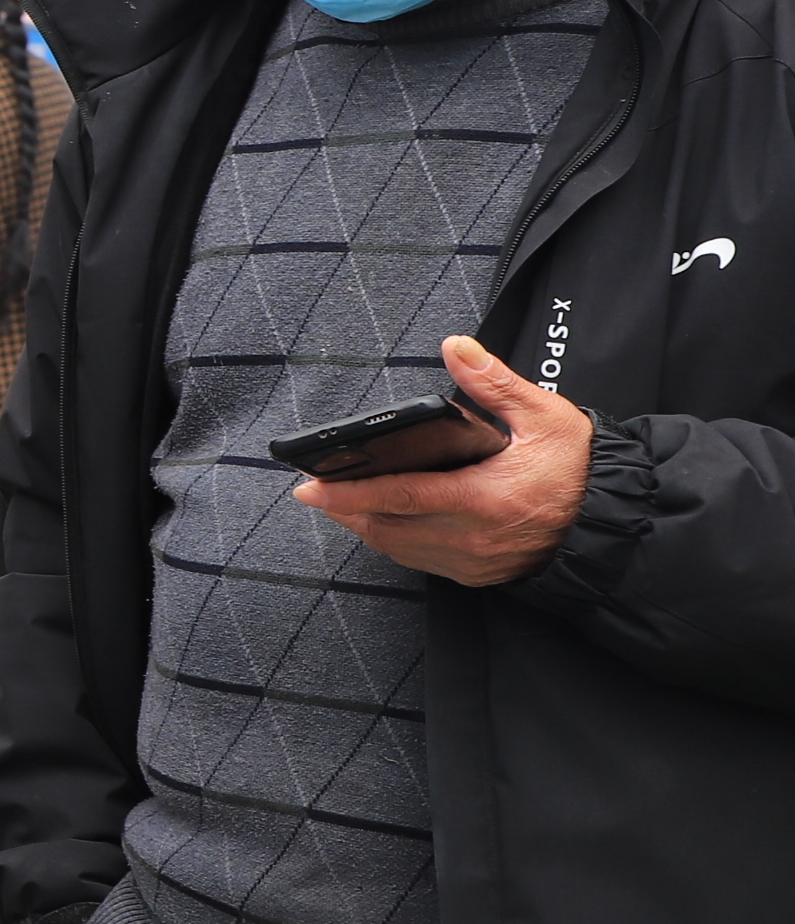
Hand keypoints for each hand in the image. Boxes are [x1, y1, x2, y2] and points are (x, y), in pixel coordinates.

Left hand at [292, 334, 590, 586]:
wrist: (613, 522)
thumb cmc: (581, 470)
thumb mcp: (545, 418)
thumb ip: (495, 384)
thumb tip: (458, 348)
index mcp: (486, 499)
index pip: (401, 496)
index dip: (350, 492)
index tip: (311, 485)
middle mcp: (474, 538)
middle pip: (387, 526)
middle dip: (344, 508)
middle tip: (313, 488)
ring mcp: (473, 561)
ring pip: (398, 547)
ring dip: (363, 525)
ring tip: (338, 501)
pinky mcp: (476, 574)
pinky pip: (419, 560)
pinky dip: (393, 540)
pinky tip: (381, 520)